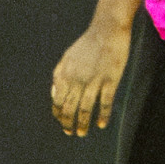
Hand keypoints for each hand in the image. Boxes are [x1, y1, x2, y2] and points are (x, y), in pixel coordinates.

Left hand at [50, 21, 131, 136]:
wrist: (106, 30)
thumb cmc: (87, 44)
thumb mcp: (67, 57)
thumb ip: (59, 75)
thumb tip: (54, 94)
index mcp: (65, 73)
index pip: (58, 100)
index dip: (58, 114)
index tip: (62, 122)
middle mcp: (77, 79)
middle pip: (69, 107)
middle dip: (68, 123)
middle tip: (71, 132)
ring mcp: (94, 80)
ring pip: (85, 108)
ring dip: (83, 123)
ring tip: (82, 133)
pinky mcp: (110, 80)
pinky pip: (105, 102)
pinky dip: (103, 115)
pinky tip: (101, 124)